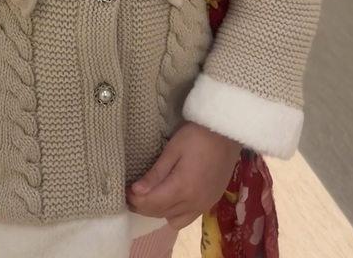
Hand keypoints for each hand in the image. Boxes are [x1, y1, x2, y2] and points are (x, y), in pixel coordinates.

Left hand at [126, 122, 240, 229]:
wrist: (227, 133)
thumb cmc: (198, 136)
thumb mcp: (173, 149)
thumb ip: (156, 173)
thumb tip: (136, 191)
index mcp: (183, 188)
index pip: (152, 204)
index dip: (135, 200)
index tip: (124, 191)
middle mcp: (194, 203)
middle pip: (161, 213)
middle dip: (143, 207)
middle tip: (131, 194)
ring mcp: (204, 205)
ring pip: (174, 219)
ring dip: (159, 211)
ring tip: (150, 196)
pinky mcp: (210, 202)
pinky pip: (187, 217)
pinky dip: (174, 212)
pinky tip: (169, 198)